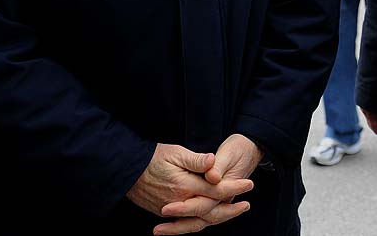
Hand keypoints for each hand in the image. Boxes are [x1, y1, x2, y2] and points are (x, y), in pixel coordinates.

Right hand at [125, 143, 252, 233]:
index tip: (249, 184)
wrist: (126, 170)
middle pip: (210, 212)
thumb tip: (213, 162)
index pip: (216, 190)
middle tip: (246, 205)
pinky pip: (186, 223)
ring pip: (198, 221)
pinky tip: (209, 219)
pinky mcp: (163, 213)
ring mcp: (170, 210)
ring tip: (233, 212)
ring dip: (218, 218)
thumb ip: (196, 160)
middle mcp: (179, 202)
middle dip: (231, 210)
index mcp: (184, 186)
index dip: (234, 187)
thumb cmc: (153, 157)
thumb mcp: (176, 153)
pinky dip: (199, 222)